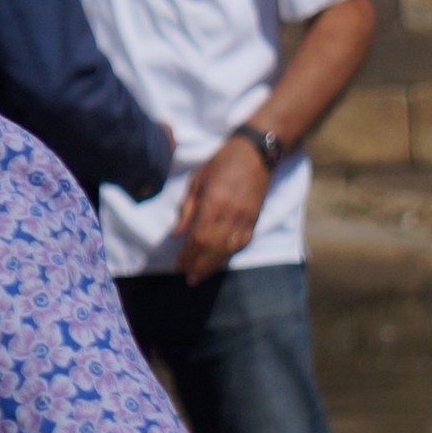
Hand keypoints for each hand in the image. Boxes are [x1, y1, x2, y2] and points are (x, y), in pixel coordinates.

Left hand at [173, 131, 271, 282]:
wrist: (255, 154)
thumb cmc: (221, 163)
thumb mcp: (197, 180)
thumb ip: (187, 208)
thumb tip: (176, 234)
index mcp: (213, 203)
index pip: (198, 237)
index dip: (188, 254)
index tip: (179, 265)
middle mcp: (230, 214)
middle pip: (212, 248)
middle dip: (199, 266)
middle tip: (189, 279)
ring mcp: (245, 218)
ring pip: (228, 249)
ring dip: (214, 265)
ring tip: (201, 275)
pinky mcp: (254, 219)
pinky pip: (243, 242)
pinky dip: (231, 254)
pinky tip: (221, 261)